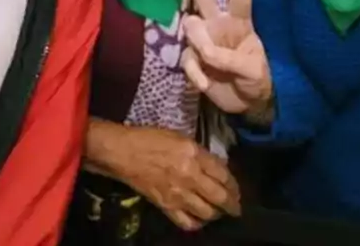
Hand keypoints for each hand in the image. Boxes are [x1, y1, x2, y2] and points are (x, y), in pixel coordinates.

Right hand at [113, 125, 240, 230]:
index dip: (234, 185)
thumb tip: (215, 168)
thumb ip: (199, 153)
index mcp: (194, 154)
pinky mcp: (166, 206)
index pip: (224, 174)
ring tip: (217, 212)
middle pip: (220, 197)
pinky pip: (187, 222)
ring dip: (216, 214)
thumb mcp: (179, 137)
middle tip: (236, 208)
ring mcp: (178, 193)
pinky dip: (196, 223)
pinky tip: (198, 218)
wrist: (123, 152)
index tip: (236, 190)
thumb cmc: (149, 139)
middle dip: (232, 205)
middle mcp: (190, 175)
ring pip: (207, 212)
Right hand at [175, 0, 271, 116]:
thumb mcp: (253, 71)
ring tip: (214, 66)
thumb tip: (204, 50)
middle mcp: (218, 24)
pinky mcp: (192, 58)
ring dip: (200, 46)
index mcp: (239, 22)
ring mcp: (203, 40)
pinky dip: (196, 73)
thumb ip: (230, 58)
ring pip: (190, 27)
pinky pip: (187, 60)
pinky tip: (206, 83)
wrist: (246, 105)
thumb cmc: (257, 81)